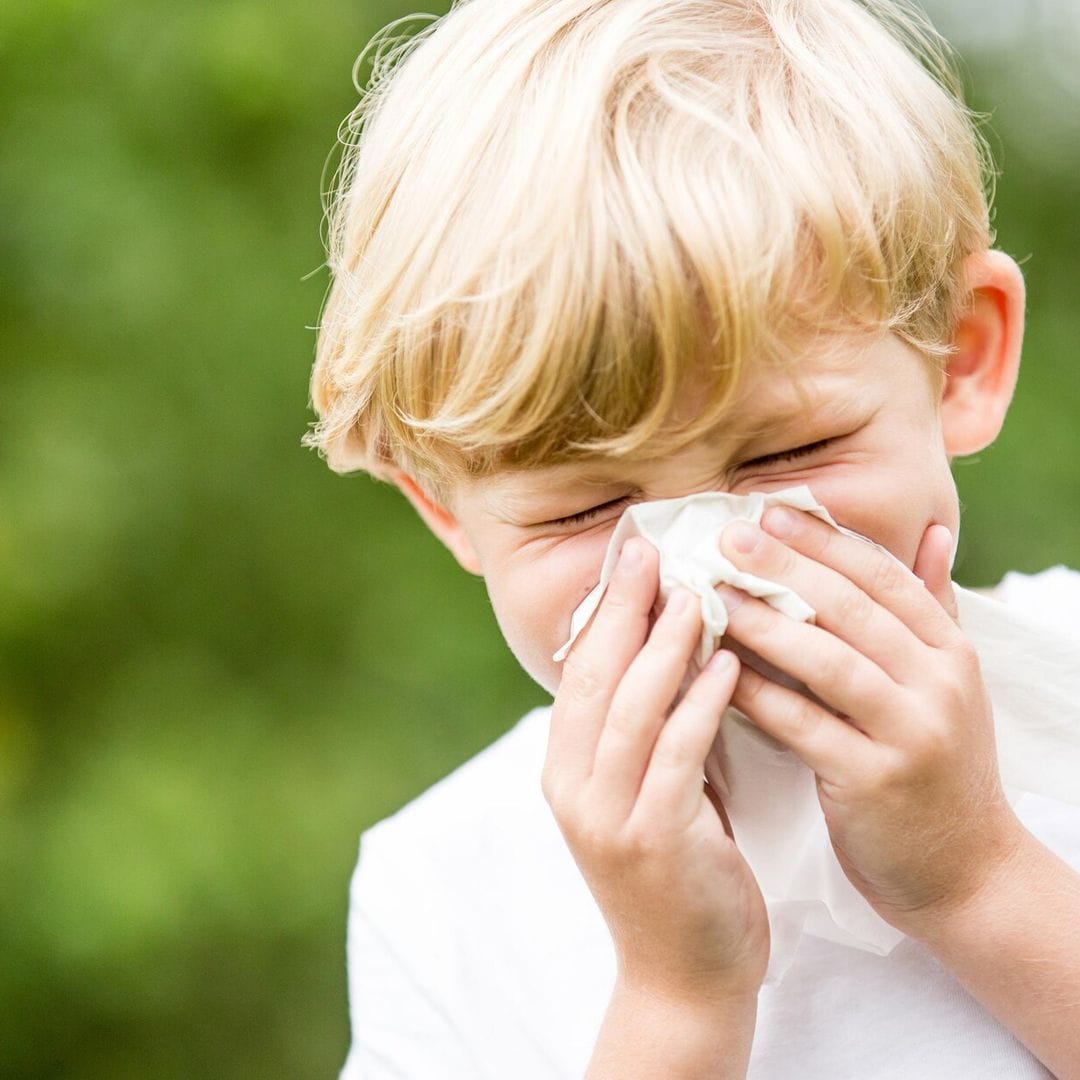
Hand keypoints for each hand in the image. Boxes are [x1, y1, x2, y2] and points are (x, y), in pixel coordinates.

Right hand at [544, 538, 768, 1005]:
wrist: (684, 978)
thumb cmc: (678, 873)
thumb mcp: (647, 793)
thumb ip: (648, 730)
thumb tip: (673, 650)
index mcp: (566, 768)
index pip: (578, 669)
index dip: (604, 609)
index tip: (632, 554)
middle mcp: (573, 787)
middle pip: (594, 676)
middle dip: (623, 608)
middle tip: (653, 549)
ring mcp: (606, 817)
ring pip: (630, 708)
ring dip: (663, 645)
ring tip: (698, 593)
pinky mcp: (652, 842)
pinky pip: (677, 757)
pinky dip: (700, 705)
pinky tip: (728, 665)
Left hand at [716, 510, 1025, 937]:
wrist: (968, 871)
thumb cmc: (938, 767)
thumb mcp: (949, 683)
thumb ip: (932, 607)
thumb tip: (931, 533)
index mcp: (950, 650)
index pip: (884, 576)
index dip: (824, 539)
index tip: (769, 510)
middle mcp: (938, 683)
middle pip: (853, 608)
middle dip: (785, 566)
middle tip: (728, 536)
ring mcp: (911, 732)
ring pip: (829, 660)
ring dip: (765, 623)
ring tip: (712, 595)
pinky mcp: (876, 781)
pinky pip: (805, 725)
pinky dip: (759, 694)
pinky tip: (717, 670)